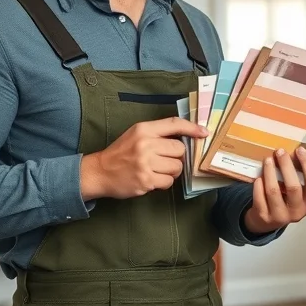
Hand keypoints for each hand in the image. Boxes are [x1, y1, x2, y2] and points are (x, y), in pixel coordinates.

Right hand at [80, 117, 207, 199]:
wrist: (100, 171)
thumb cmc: (122, 152)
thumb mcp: (137, 134)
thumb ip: (159, 133)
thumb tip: (187, 136)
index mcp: (144, 129)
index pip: (174, 124)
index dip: (192, 128)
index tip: (204, 133)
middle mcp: (146, 144)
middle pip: (180, 150)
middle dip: (176, 157)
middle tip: (164, 160)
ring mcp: (146, 163)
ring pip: (177, 167)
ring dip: (171, 171)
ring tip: (157, 170)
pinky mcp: (146, 180)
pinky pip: (169, 181)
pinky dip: (164, 182)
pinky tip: (152, 179)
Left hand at [243, 147, 305, 235]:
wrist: (268, 221)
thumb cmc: (285, 199)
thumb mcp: (298, 192)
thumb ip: (298, 176)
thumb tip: (292, 152)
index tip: (299, 149)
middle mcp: (298, 212)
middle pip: (293, 187)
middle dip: (285, 166)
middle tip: (280, 151)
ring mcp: (280, 216)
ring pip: (273, 191)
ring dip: (270, 172)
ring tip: (268, 160)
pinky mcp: (264, 217)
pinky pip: (260, 196)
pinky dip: (259, 184)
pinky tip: (259, 177)